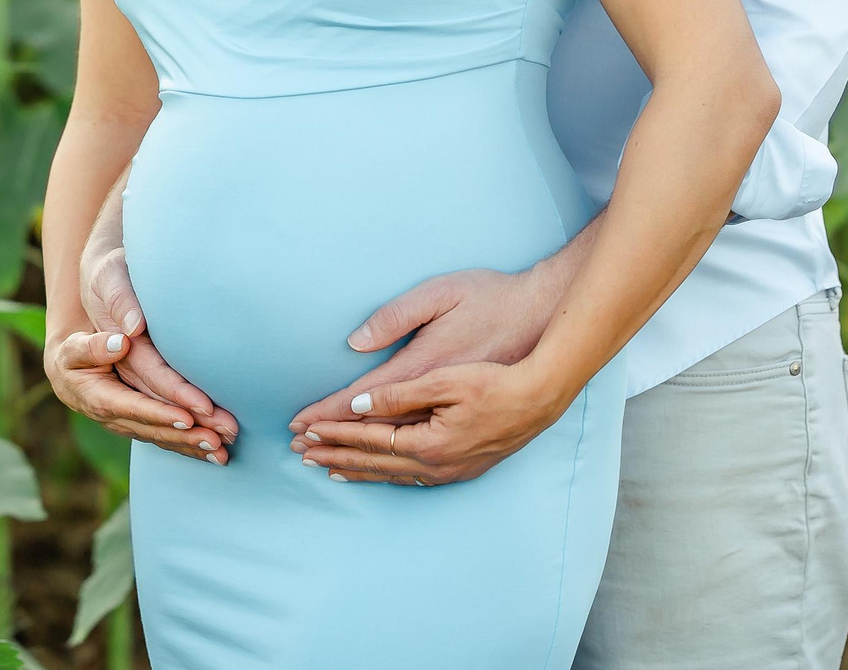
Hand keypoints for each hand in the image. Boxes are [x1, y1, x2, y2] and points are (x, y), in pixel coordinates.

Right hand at [43, 329, 230, 464]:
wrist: (68, 374)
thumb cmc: (73, 355)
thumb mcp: (74, 348)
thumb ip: (92, 347)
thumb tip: (121, 342)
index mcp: (99, 399)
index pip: (135, 407)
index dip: (161, 413)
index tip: (189, 416)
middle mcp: (116, 419)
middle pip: (154, 429)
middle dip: (186, 436)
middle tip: (217, 439)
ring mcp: (129, 426)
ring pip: (163, 439)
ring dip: (193, 447)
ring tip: (222, 452)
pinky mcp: (141, 426)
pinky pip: (167, 439)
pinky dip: (190, 447)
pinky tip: (215, 454)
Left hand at [294, 361, 574, 485]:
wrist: (546, 389)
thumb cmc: (499, 371)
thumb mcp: (446, 372)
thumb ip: (399, 390)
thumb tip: (358, 402)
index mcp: (428, 437)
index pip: (367, 435)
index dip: (333, 431)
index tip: (304, 429)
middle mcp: (436, 461)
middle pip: (374, 460)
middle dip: (335, 455)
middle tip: (301, 454)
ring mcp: (452, 468)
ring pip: (392, 473)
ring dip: (358, 469)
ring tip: (328, 469)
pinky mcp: (465, 465)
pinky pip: (414, 476)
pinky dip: (388, 474)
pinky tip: (379, 473)